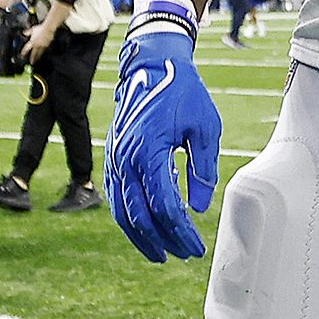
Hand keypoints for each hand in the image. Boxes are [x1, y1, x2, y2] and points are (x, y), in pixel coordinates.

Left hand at [19, 25, 54, 62]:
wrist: (48, 28)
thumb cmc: (40, 28)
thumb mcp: (33, 30)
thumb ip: (28, 32)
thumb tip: (24, 33)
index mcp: (32, 42)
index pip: (26, 48)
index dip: (24, 52)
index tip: (22, 55)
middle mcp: (37, 45)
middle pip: (34, 53)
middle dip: (32, 58)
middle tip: (31, 62)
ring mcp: (42, 46)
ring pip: (40, 53)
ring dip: (38, 56)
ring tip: (37, 59)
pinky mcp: (47, 45)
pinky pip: (44, 49)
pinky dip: (43, 51)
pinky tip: (43, 51)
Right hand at [106, 29, 220, 262]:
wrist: (152, 65)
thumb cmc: (183, 93)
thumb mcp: (205, 126)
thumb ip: (203, 168)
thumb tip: (199, 208)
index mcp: (149, 151)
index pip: (165, 205)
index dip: (181, 231)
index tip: (196, 247)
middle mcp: (126, 159)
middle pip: (141, 215)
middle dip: (163, 240)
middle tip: (184, 254)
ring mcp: (114, 159)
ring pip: (122, 211)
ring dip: (141, 236)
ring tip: (161, 253)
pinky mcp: (112, 158)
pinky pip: (115, 197)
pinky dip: (128, 218)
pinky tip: (143, 229)